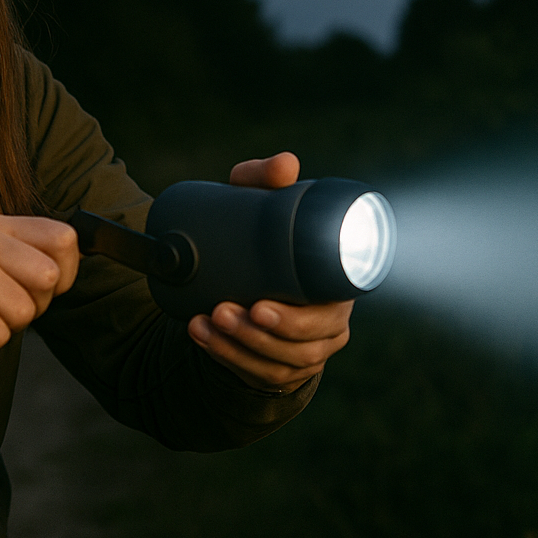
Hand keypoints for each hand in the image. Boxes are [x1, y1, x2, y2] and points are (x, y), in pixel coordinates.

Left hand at [186, 152, 354, 393]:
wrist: (248, 280)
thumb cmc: (262, 240)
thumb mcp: (258, 208)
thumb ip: (266, 181)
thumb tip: (286, 164)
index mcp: (335, 288)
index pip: (332, 311)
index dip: (300, 317)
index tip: (259, 304)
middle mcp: (329, 324)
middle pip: (305, 343)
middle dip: (260, 334)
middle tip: (221, 310)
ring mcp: (307, 352)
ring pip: (281, 364)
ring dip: (239, 347)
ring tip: (206, 323)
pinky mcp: (281, 368)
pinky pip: (259, 374)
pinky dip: (227, 358)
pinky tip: (201, 338)